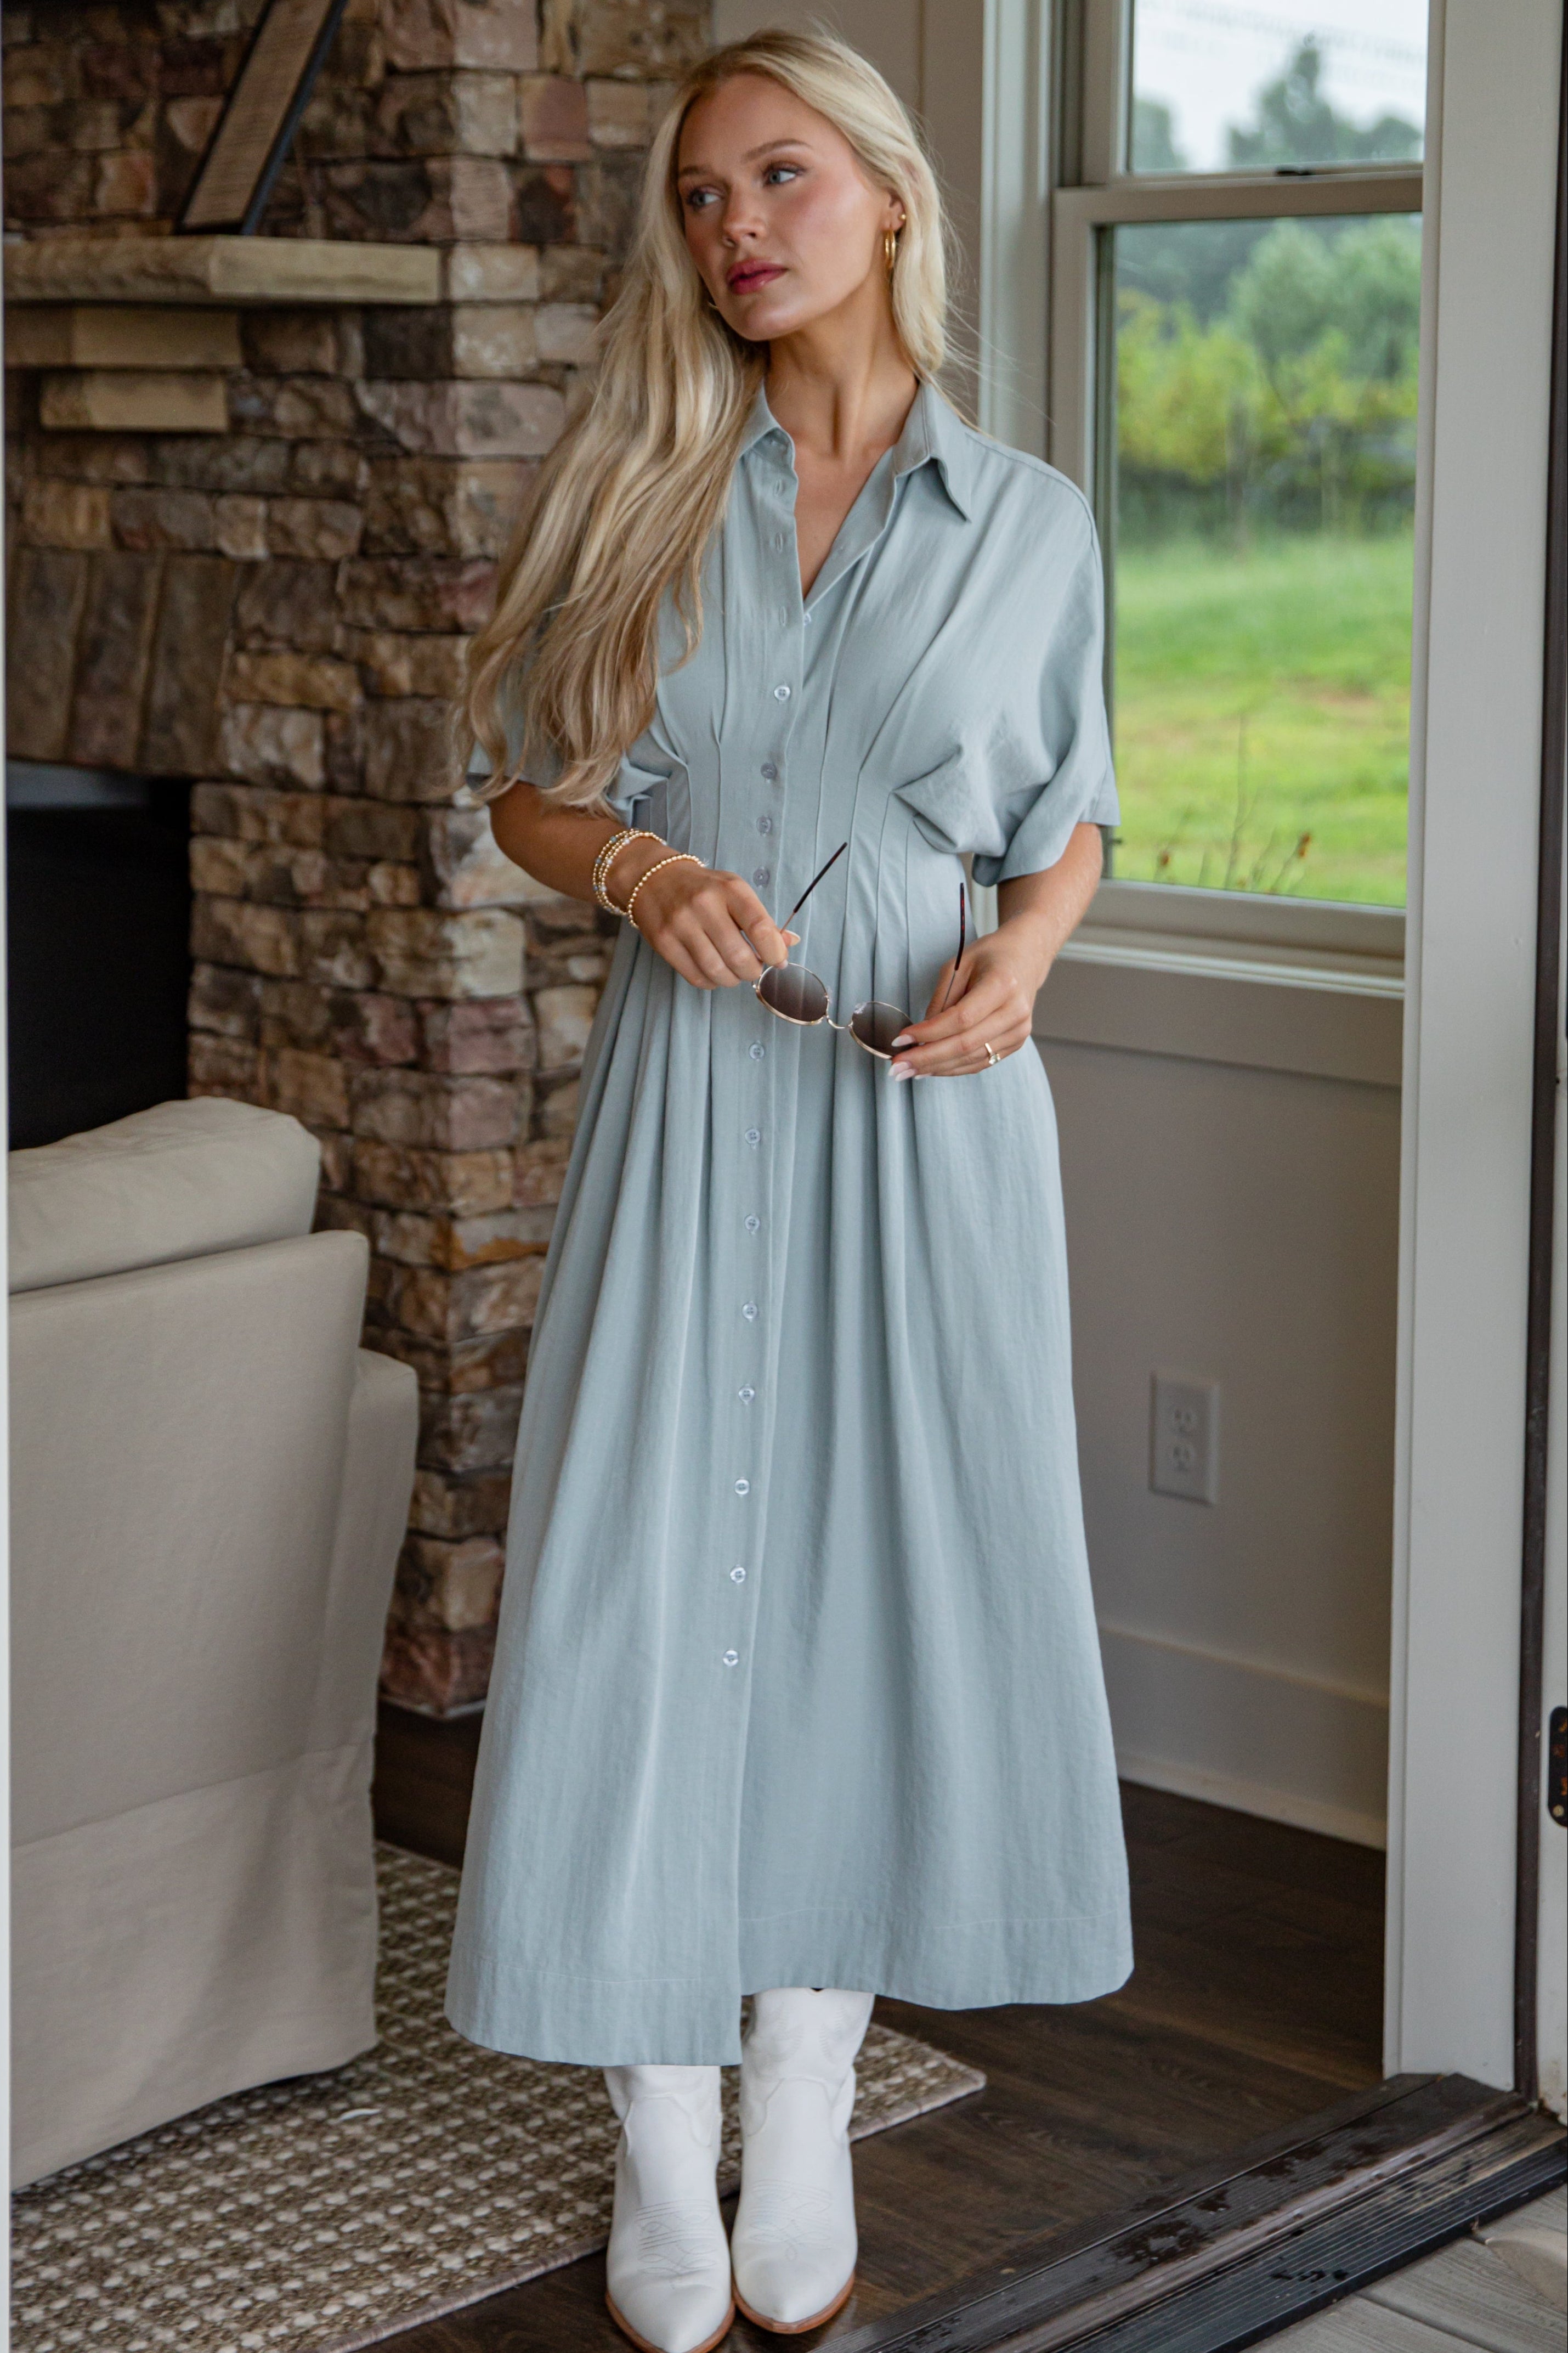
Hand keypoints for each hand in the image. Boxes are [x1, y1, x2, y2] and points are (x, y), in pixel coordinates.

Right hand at [615, 842, 797, 989]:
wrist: (654, 879)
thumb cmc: (703, 889)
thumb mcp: (735, 892)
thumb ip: (762, 919)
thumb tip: (788, 944)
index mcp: (729, 889)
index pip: (760, 927)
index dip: (775, 952)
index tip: (778, 959)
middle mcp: (704, 905)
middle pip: (739, 957)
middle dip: (753, 971)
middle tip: (753, 967)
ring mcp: (681, 925)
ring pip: (717, 972)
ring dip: (733, 980)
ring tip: (734, 971)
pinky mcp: (664, 943)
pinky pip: (696, 977)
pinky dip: (711, 982)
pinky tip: (714, 971)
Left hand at [888, 918, 1052, 1077]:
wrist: (1026, 957)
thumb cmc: (990, 956)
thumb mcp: (959, 965)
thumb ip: (941, 1000)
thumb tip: (920, 1036)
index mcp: (1002, 985)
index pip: (961, 1019)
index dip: (929, 1033)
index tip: (900, 1039)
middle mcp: (1015, 1012)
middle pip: (965, 1044)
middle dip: (927, 1058)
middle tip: (897, 1066)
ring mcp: (1019, 1031)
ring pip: (972, 1058)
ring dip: (937, 1068)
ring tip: (907, 1071)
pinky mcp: (1016, 1043)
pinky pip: (980, 1062)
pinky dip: (953, 1068)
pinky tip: (930, 1070)